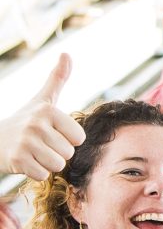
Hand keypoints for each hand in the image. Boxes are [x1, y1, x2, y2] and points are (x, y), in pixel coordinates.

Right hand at [0, 53, 85, 179]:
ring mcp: (25, 142)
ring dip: (47, 163)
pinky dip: (36, 172)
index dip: (67, 139)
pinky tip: (25, 161)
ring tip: (33, 152)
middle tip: (40, 144)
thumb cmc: (25, 120)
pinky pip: (43, 174)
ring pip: (57, 165)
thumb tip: (66, 54)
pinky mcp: (17, 160)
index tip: (51, 133)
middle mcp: (36, 124)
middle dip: (56, 153)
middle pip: (69, 153)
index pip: (79, 138)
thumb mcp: (42, 99)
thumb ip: (57, 78)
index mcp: (48, 110)